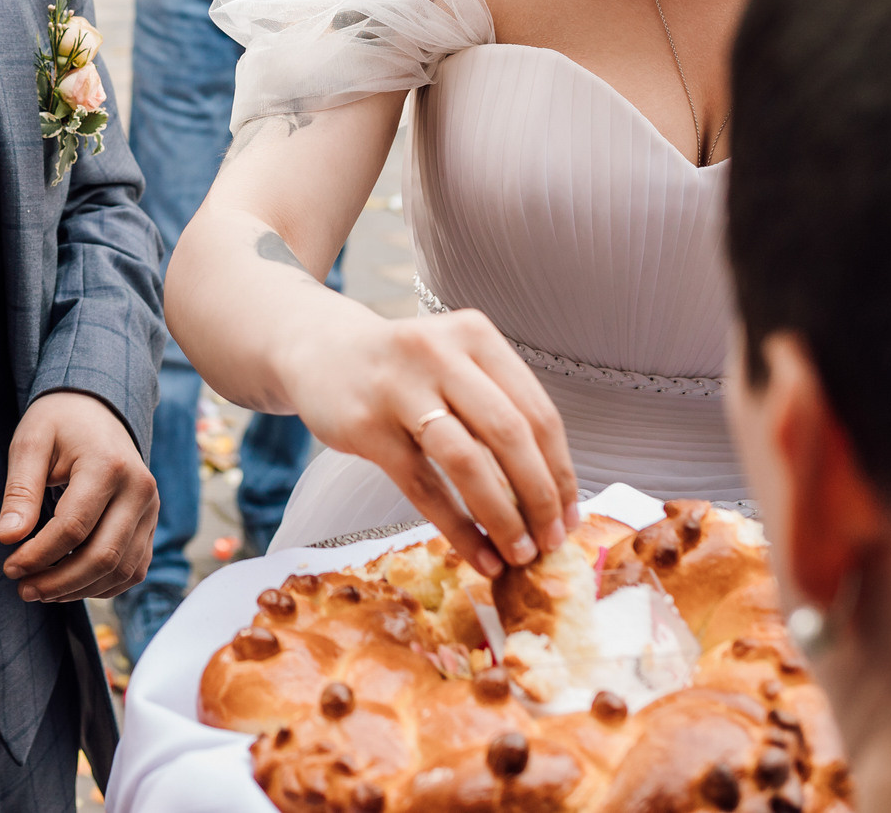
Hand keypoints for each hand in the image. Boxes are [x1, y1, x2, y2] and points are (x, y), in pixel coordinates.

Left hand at [0, 390, 157, 601]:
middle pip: (102, 556)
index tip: (10, 566)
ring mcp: (151, 509)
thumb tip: (8, 538)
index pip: (73, 527)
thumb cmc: (59, 423)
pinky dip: (101, 586)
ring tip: (41, 590)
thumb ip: (20, 491)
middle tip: (23, 588)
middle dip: (59, 582)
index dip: (39, 555)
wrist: (96, 408)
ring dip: (79, 589)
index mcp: (108, 465)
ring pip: (121, 570)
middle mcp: (139, 490)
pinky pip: (133, 570)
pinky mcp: (150, 524)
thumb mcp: (30, 444)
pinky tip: (69, 585)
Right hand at [282, 305, 578, 577]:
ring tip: (519, 554)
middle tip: (551, 542)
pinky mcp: (365, 425)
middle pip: (509, 435)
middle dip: (539, 498)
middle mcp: (439, 352)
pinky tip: (478, 556)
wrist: (319, 351)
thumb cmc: (403, 370)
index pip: (537, 411)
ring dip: (502, 517)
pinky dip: (458, 528)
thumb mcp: (454, 365)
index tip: (571, 516)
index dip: (561, 471)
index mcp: (475, 334)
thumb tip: (553, 497)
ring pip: (467, 461)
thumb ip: (498, 409)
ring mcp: (398, 387)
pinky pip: (422, 486)